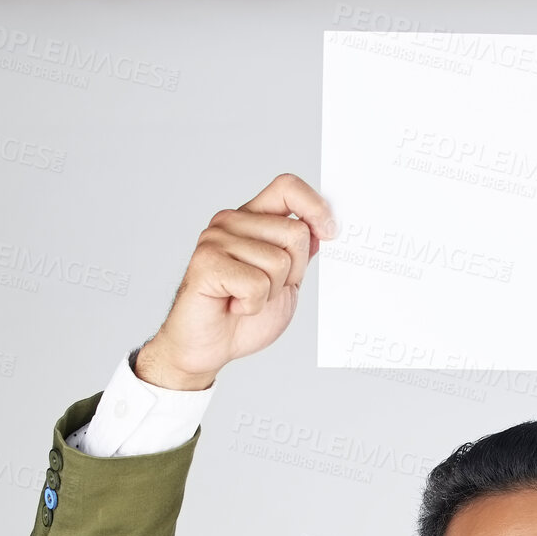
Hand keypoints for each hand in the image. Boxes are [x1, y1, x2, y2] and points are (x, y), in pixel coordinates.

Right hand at [135, 172, 336, 389]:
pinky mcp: (207, 263)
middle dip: (292, 273)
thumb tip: (321, 229)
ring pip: (279, 262)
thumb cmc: (243, 317)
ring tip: (245, 299)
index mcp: (252, 220)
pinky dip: (252, 305)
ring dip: (270, 294)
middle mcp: (232, 222)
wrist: (210, 347)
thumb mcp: (285, 284)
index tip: (329, 230)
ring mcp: (217, 239)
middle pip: (295, 233)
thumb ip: (298, 255)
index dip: (314, 206)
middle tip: (264, 290)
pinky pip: (256, 283)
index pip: (287, 188)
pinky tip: (235, 306)